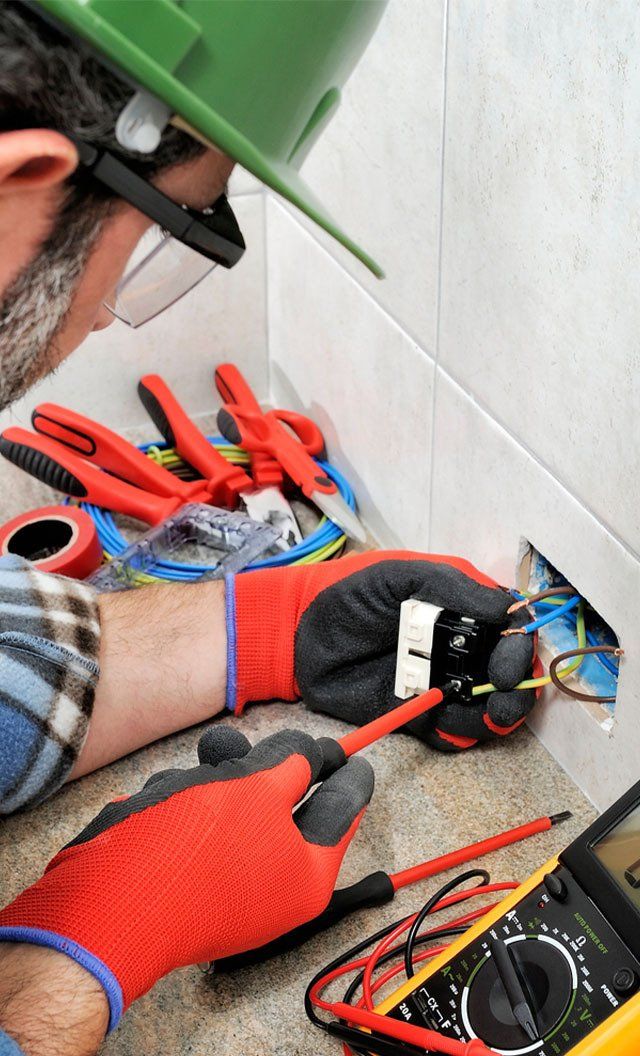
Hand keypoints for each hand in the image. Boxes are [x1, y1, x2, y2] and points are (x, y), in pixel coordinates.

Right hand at [0, 727, 372, 1031]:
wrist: (109, 900)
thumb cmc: (198, 847)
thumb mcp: (261, 790)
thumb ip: (294, 765)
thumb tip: (313, 753)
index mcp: (308, 874)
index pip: (343, 811)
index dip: (350, 775)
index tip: (359, 757)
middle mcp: (274, 881)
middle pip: (287, 803)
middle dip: (269, 765)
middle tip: (279, 741)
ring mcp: (228, 878)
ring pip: (238, 802)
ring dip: (219, 776)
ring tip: (204, 765)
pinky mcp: (185, 870)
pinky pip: (200, 819)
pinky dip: (187, 799)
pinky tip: (168, 795)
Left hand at [229, 551, 535, 749]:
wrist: (300, 635)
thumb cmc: (351, 594)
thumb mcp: (403, 576)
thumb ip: (455, 589)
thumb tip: (509, 610)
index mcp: (463, 610)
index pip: (512, 630)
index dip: (520, 646)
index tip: (508, 660)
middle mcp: (460, 649)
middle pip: (509, 674)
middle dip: (515, 687)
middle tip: (501, 691)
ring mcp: (441, 684)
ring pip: (487, 709)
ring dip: (494, 715)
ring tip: (483, 713)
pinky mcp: (418, 716)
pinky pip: (452, 733)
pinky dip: (459, 733)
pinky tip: (445, 721)